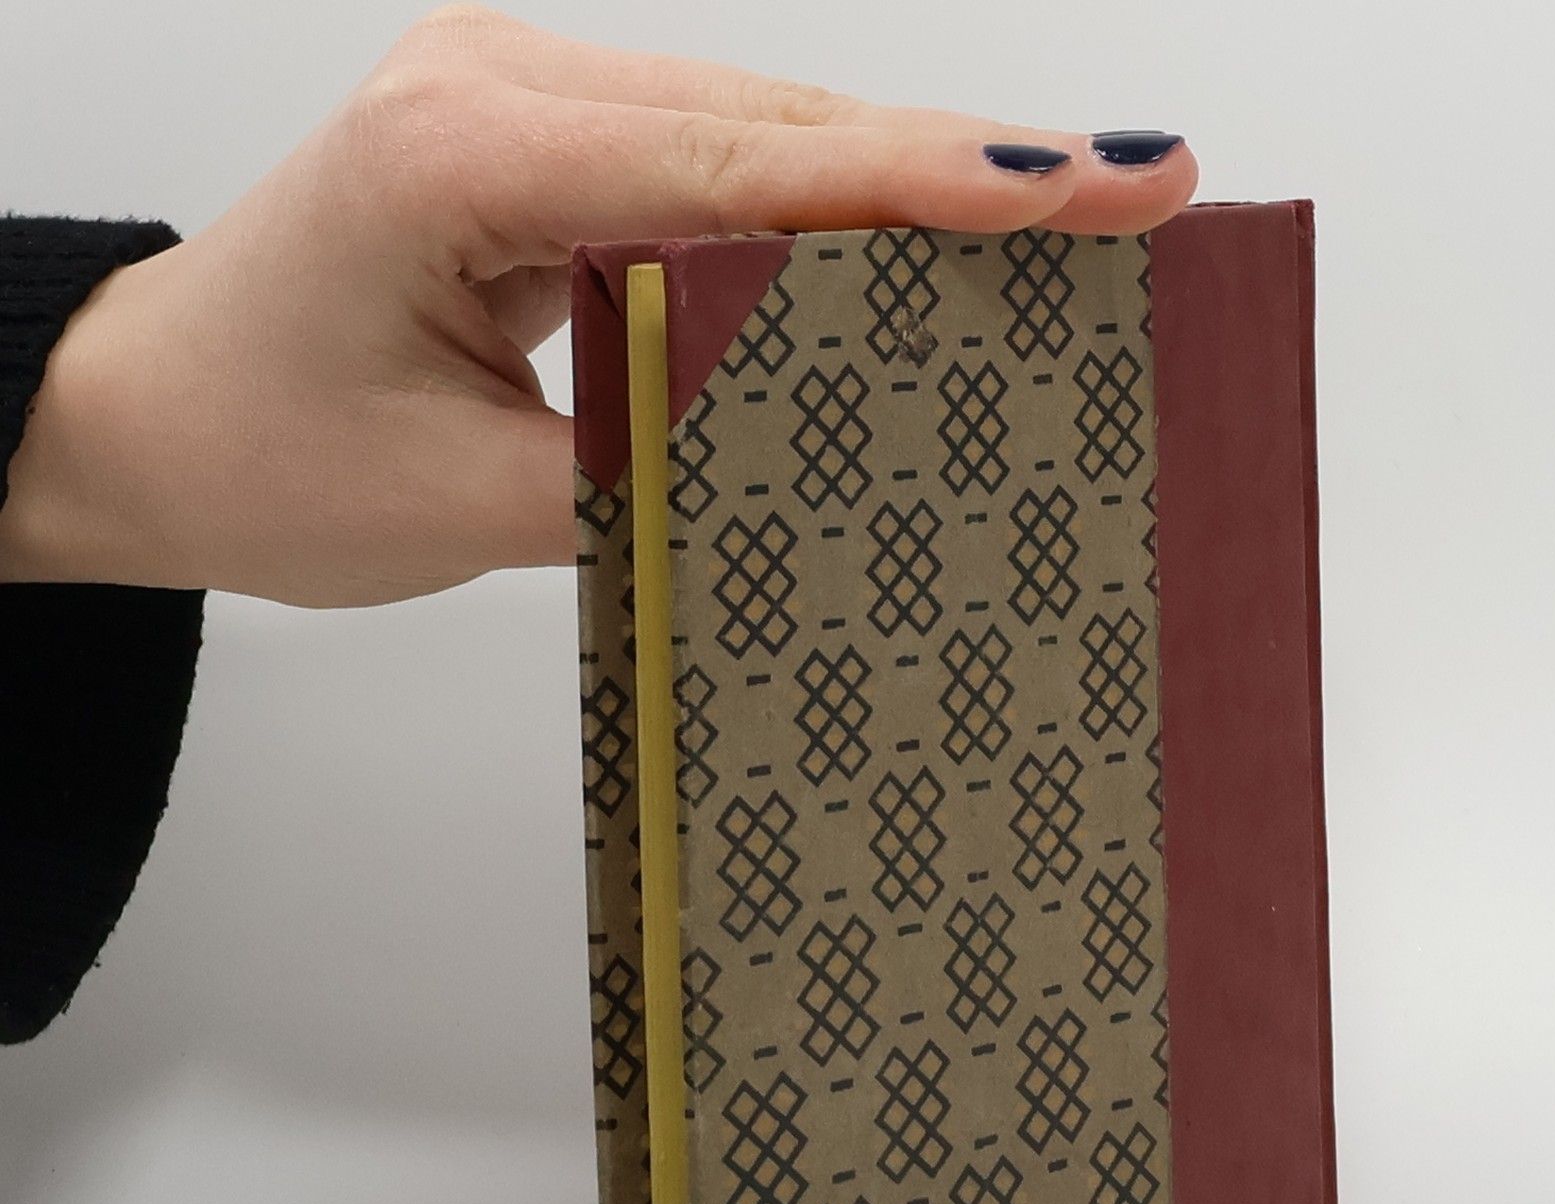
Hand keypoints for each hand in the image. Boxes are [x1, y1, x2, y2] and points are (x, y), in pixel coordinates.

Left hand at [0, 7, 1197, 606]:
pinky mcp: (552, 144)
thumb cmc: (261, 455)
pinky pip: (724, 168)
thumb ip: (656, 471)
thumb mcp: (466, 505)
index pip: (747, 164)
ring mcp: (531, 100)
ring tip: (1075, 226)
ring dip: (915, 189)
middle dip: (969, 168)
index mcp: (462, 153)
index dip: (931, 182)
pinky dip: (835, 215)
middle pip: (787, 121)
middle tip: (1144, 195)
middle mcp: (504, 87)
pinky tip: (928, 247)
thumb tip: (817, 459)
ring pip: (770, 134)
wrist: (150, 420)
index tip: (1088, 187)